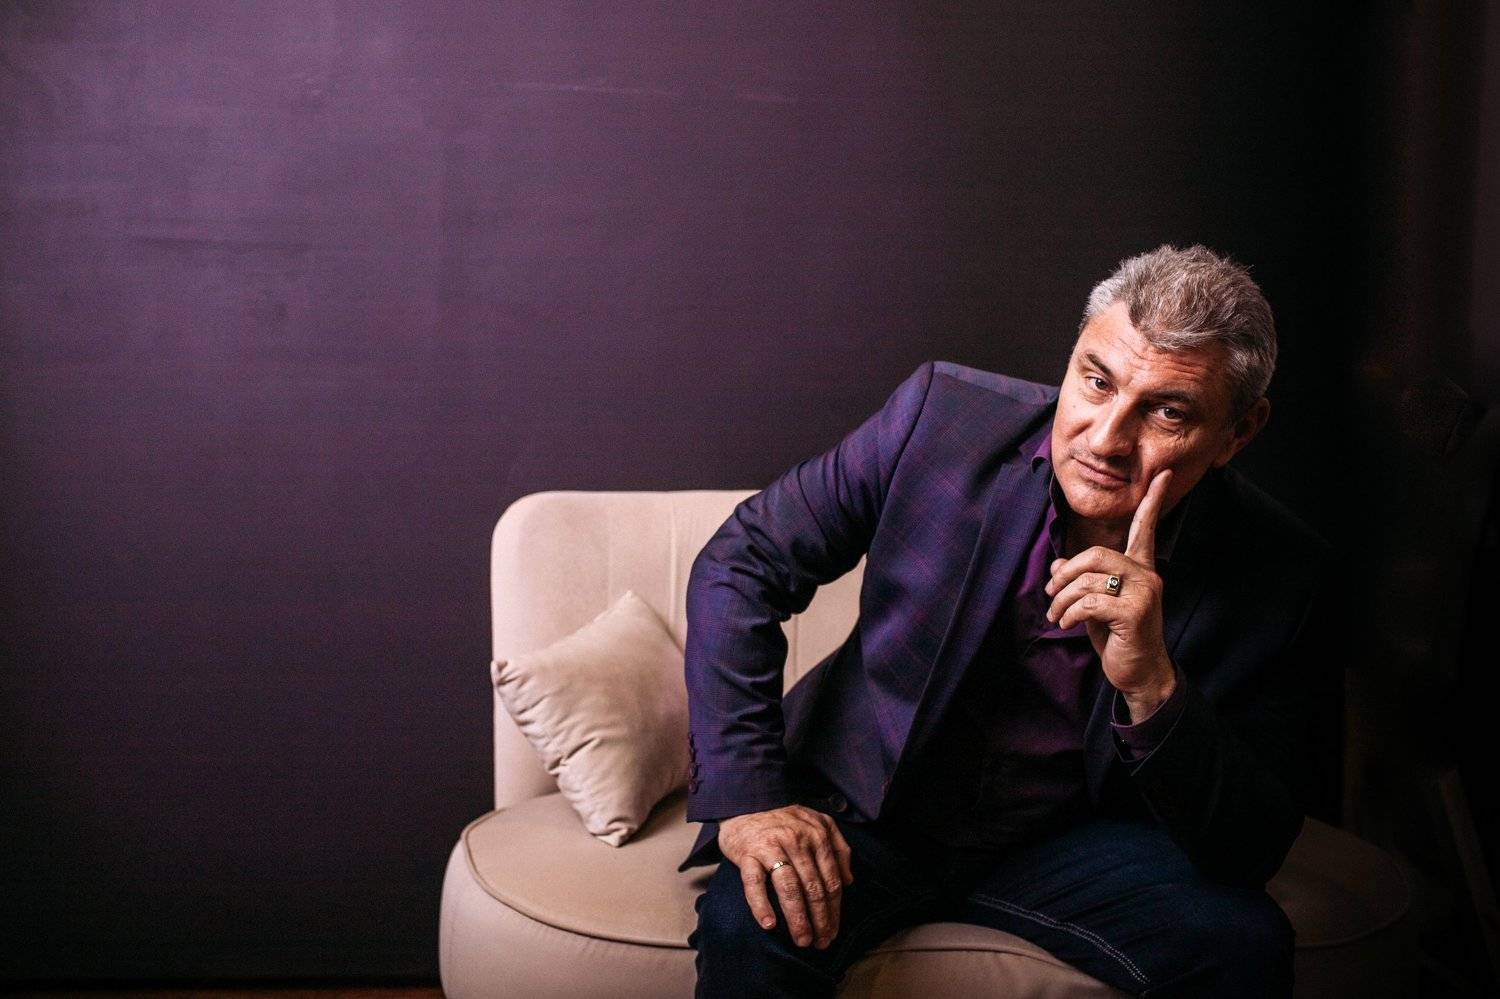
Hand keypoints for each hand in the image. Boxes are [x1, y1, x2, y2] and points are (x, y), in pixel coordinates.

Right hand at [716, 804, 854, 949]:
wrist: (744, 805)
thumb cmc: (783, 821)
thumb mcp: (816, 823)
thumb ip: (838, 846)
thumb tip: (849, 880)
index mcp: (817, 834)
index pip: (831, 880)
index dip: (834, 909)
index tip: (833, 931)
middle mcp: (797, 839)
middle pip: (813, 887)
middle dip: (820, 919)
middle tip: (821, 943)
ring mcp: (772, 846)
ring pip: (789, 888)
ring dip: (798, 918)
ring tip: (802, 940)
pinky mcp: (748, 853)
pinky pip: (754, 883)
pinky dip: (761, 905)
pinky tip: (768, 924)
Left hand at [1044, 468, 1176, 716]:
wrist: (1138, 672)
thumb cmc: (1118, 636)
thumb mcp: (1095, 605)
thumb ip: (1080, 582)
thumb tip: (1056, 566)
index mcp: (1140, 568)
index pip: (1146, 528)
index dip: (1152, 501)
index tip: (1164, 474)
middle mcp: (1146, 575)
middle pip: (1096, 553)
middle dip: (1065, 573)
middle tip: (1051, 592)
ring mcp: (1144, 593)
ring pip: (1087, 580)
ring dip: (1061, 600)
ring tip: (1057, 616)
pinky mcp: (1135, 612)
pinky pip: (1090, 602)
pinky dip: (1070, 613)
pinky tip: (1067, 625)